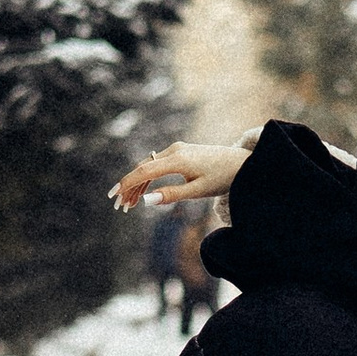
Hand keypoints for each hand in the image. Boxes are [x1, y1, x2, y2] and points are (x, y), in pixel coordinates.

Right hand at [109, 135, 255, 211]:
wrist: (241, 163)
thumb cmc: (223, 178)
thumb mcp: (198, 191)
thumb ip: (171, 195)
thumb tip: (147, 201)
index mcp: (178, 159)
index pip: (144, 171)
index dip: (127, 184)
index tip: (115, 197)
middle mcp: (174, 150)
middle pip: (143, 168)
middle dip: (129, 187)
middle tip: (119, 206)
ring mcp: (176, 150)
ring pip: (149, 166)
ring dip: (138, 184)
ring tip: (129, 204)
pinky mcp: (180, 152)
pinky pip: (157, 165)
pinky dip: (149, 178)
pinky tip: (143, 193)